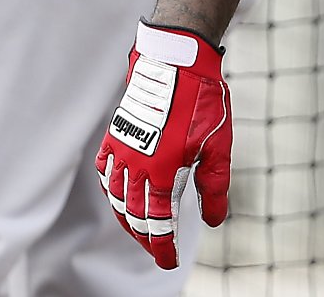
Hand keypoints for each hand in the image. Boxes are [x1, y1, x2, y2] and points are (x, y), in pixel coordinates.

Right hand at [98, 21, 231, 269]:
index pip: (158, 222)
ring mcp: (122, 149)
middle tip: (157, 249)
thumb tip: (214, 220)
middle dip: (145, 237)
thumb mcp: (218, 146)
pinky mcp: (115, 134)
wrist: (177, 62)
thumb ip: (215, 186)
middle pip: (134, 214)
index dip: (163, 245)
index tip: (167, 261)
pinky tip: (117, 195)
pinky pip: (105, 170)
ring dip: (126, 217)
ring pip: (116, 197)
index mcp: (163, 171)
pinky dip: (110, 188)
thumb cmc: (202, 102)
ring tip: (138, 228)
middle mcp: (136, 165)